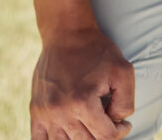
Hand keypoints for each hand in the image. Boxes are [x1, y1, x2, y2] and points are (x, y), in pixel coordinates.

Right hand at [30, 24, 134, 139]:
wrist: (66, 33)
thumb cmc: (97, 51)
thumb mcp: (123, 71)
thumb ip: (126, 103)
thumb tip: (117, 122)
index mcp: (82, 103)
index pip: (105, 136)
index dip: (119, 132)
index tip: (123, 124)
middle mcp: (61, 112)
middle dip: (101, 135)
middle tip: (107, 122)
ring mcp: (45, 113)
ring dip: (81, 138)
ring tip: (90, 125)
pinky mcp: (35, 110)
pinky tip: (67, 134)